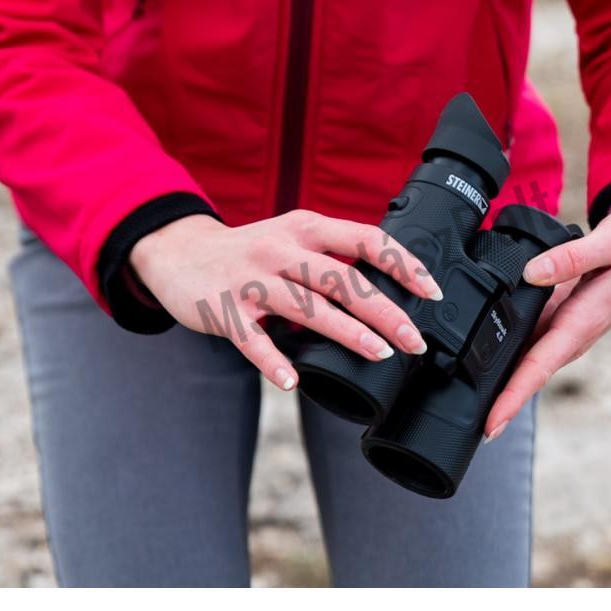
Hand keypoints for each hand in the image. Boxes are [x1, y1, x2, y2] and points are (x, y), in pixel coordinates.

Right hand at [130, 211, 441, 389]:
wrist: (179, 253)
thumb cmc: (250, 252)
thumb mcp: (292, 236)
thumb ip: (332, 256)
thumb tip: (386, 290)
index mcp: (305, 228)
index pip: (365, 239)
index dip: (402, 263)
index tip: (431, 291)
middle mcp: (280, 249)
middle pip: (342, 279)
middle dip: (385, 311)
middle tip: (415, 341)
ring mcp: (251, 280)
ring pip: (306, 307)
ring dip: (346, 332)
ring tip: (379, 355)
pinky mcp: (224, 310)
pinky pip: (252, 341)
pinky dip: (272, 362)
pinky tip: (292, 382)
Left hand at [483, 194, 610, 441]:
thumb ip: (572, 257)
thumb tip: (530, 273)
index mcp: (585, 319)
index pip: (541, 365)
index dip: (514, 396)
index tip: (493, 424)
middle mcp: (576, 330)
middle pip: (529, 372)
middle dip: (501, 401)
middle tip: (467, 425)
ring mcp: (570, 324)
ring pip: (530, 357)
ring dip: (503, 380)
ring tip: (469, 400)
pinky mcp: (566, 313)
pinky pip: (534, 337)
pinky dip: (511, 349)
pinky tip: (485, 353)